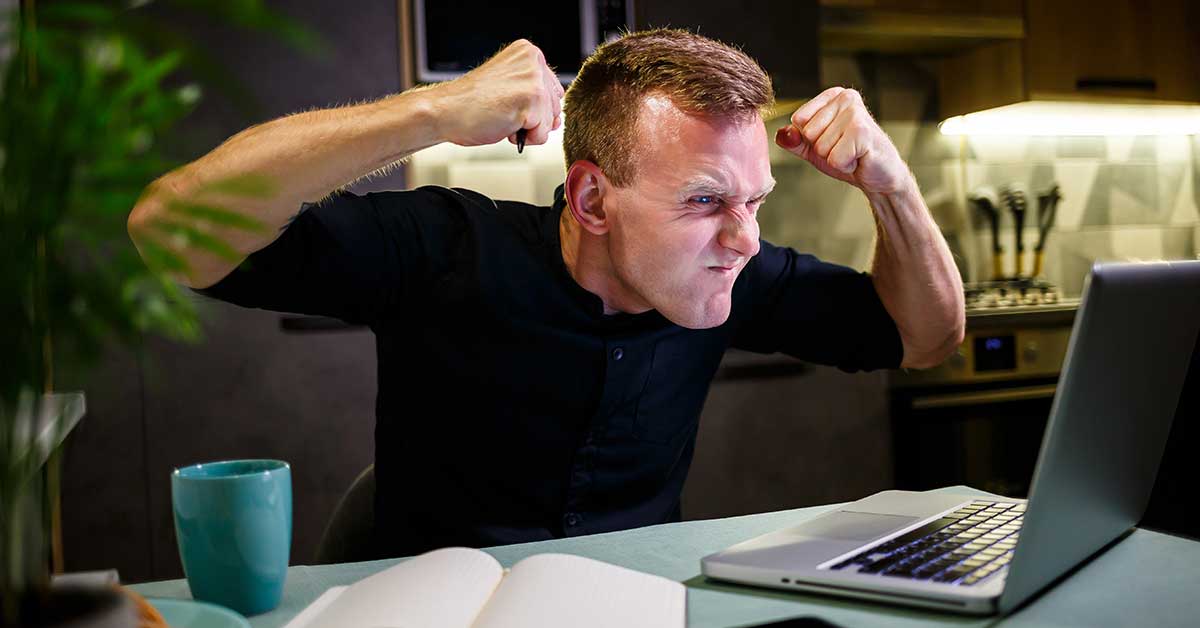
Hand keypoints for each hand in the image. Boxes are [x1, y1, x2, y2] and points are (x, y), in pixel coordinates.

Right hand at [425, 39, 563, 147]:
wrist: (445, 111)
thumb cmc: (471, 103)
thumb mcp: (509, 87)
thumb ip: (537, 96)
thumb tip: (559, 119)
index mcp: (529, 53)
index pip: (553, 91)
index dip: (534, 108)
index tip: (509, 103)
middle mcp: (534, 61)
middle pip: (555, 107)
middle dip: (532, 119)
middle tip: (503, 111)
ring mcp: (533, 79)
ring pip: (550, 122)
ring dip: (527, 129)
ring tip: (503, 118)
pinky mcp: (531, 99)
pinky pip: (542, 134)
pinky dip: (524, 138)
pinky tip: (504, 125)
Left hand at [775, 87, 910, 195]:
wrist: (878, 175)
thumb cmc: (849, 157)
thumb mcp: (814, 147)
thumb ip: (795, 140)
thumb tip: (781, 134)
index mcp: (832, 95)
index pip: (798, 120)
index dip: (811, 139)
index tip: (833, 140)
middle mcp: (845, 97)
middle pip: (808, 133)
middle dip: (823, 150)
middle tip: (845, 149)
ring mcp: (855, 113)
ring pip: (820, 147)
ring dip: (835, 158)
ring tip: (853, 153)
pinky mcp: (862, 131)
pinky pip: (834, 158)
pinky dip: (845, 166)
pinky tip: (859, 158)